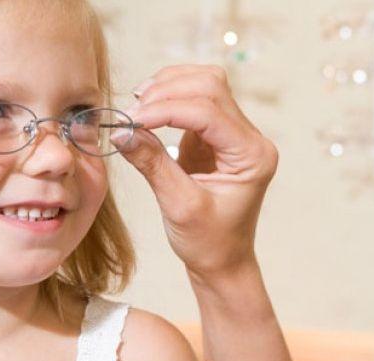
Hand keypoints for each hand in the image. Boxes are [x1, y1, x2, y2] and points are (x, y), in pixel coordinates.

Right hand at [111, 65, 277, 283]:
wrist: (222, 261)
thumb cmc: (209, 242)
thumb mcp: (179, 206)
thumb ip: (152, 164)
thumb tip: (121, 131)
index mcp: (252, 156)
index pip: (208, 111)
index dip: (166, 109)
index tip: (131, 120)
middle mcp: (250, 139)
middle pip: (211, 86)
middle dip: (167, 91)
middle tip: (132, 114)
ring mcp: (235, 134)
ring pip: (205, 85)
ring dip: (168, 88)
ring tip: (137, 108)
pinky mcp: (217, 136)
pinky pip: (196, 100)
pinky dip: (169, 98)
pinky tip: (147, 111)